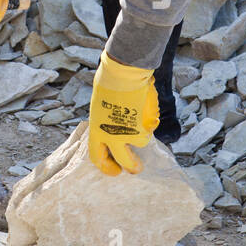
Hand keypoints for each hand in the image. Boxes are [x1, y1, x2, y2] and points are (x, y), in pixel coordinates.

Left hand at [89, 51, 159, 175]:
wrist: (122, 75)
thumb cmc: (109, 83)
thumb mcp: (101, 106)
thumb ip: (108, 121)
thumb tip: (120, 126)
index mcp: (95, 130)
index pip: (97, 157)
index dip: (106, 166)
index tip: (116, 170)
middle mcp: (110, 136)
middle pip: (123, 160)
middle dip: (132, 167)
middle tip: (137, 168)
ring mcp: (127, 134)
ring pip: (140, 142)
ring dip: (143, 132)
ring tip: (142, 115)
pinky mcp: (142, 129)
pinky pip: (149, 129)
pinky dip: (150, 121)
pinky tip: (145, 104)